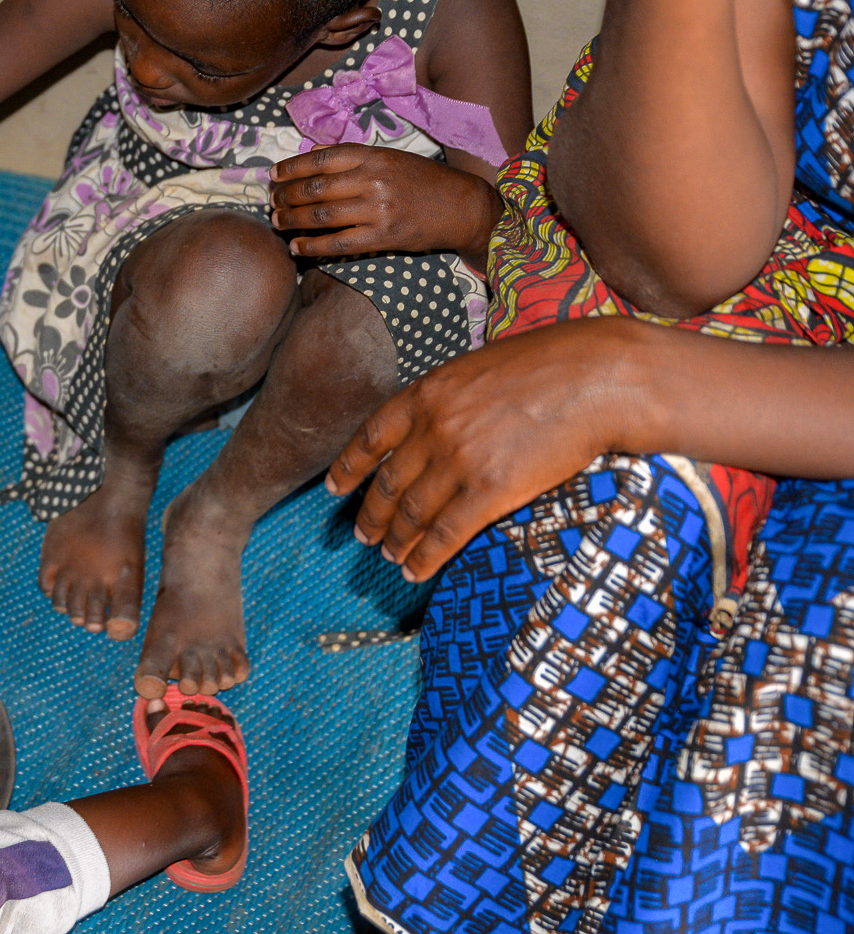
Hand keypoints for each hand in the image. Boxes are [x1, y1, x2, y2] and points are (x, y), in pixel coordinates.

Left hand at [270, 144, 501, 263]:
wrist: (462, 206)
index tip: (273, 175)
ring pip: (320, 215)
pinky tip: (297, 247)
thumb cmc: (422, 180)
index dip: (291, 168)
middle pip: (314, 188)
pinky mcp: (383, 236)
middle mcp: (372, 179)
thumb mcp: (389, 157)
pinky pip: (337, 243)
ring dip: (292, 220)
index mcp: (372, 155)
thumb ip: (352, 156)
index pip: (320, 159)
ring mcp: (377, 209)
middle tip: (272, 201)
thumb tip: (312, 155)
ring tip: (278, 222)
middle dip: (285, 196)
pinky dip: (312, 246)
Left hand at [326, 317, 647, 580]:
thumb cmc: (550, 363)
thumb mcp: (479, 368)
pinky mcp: (492, 492)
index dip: (348, 467)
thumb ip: (448, 399)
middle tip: (362, 535)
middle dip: (370, 514)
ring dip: (395, 540)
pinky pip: (446, 534)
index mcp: (426, 394)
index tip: (335, 488)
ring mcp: (460, 462)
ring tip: (388, 555)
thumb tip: (433, 423)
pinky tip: (414, 570)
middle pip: (386, 482)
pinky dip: (425, 557)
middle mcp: (433, 429)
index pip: (370, 437)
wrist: (598, 377)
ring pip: (411, 513)